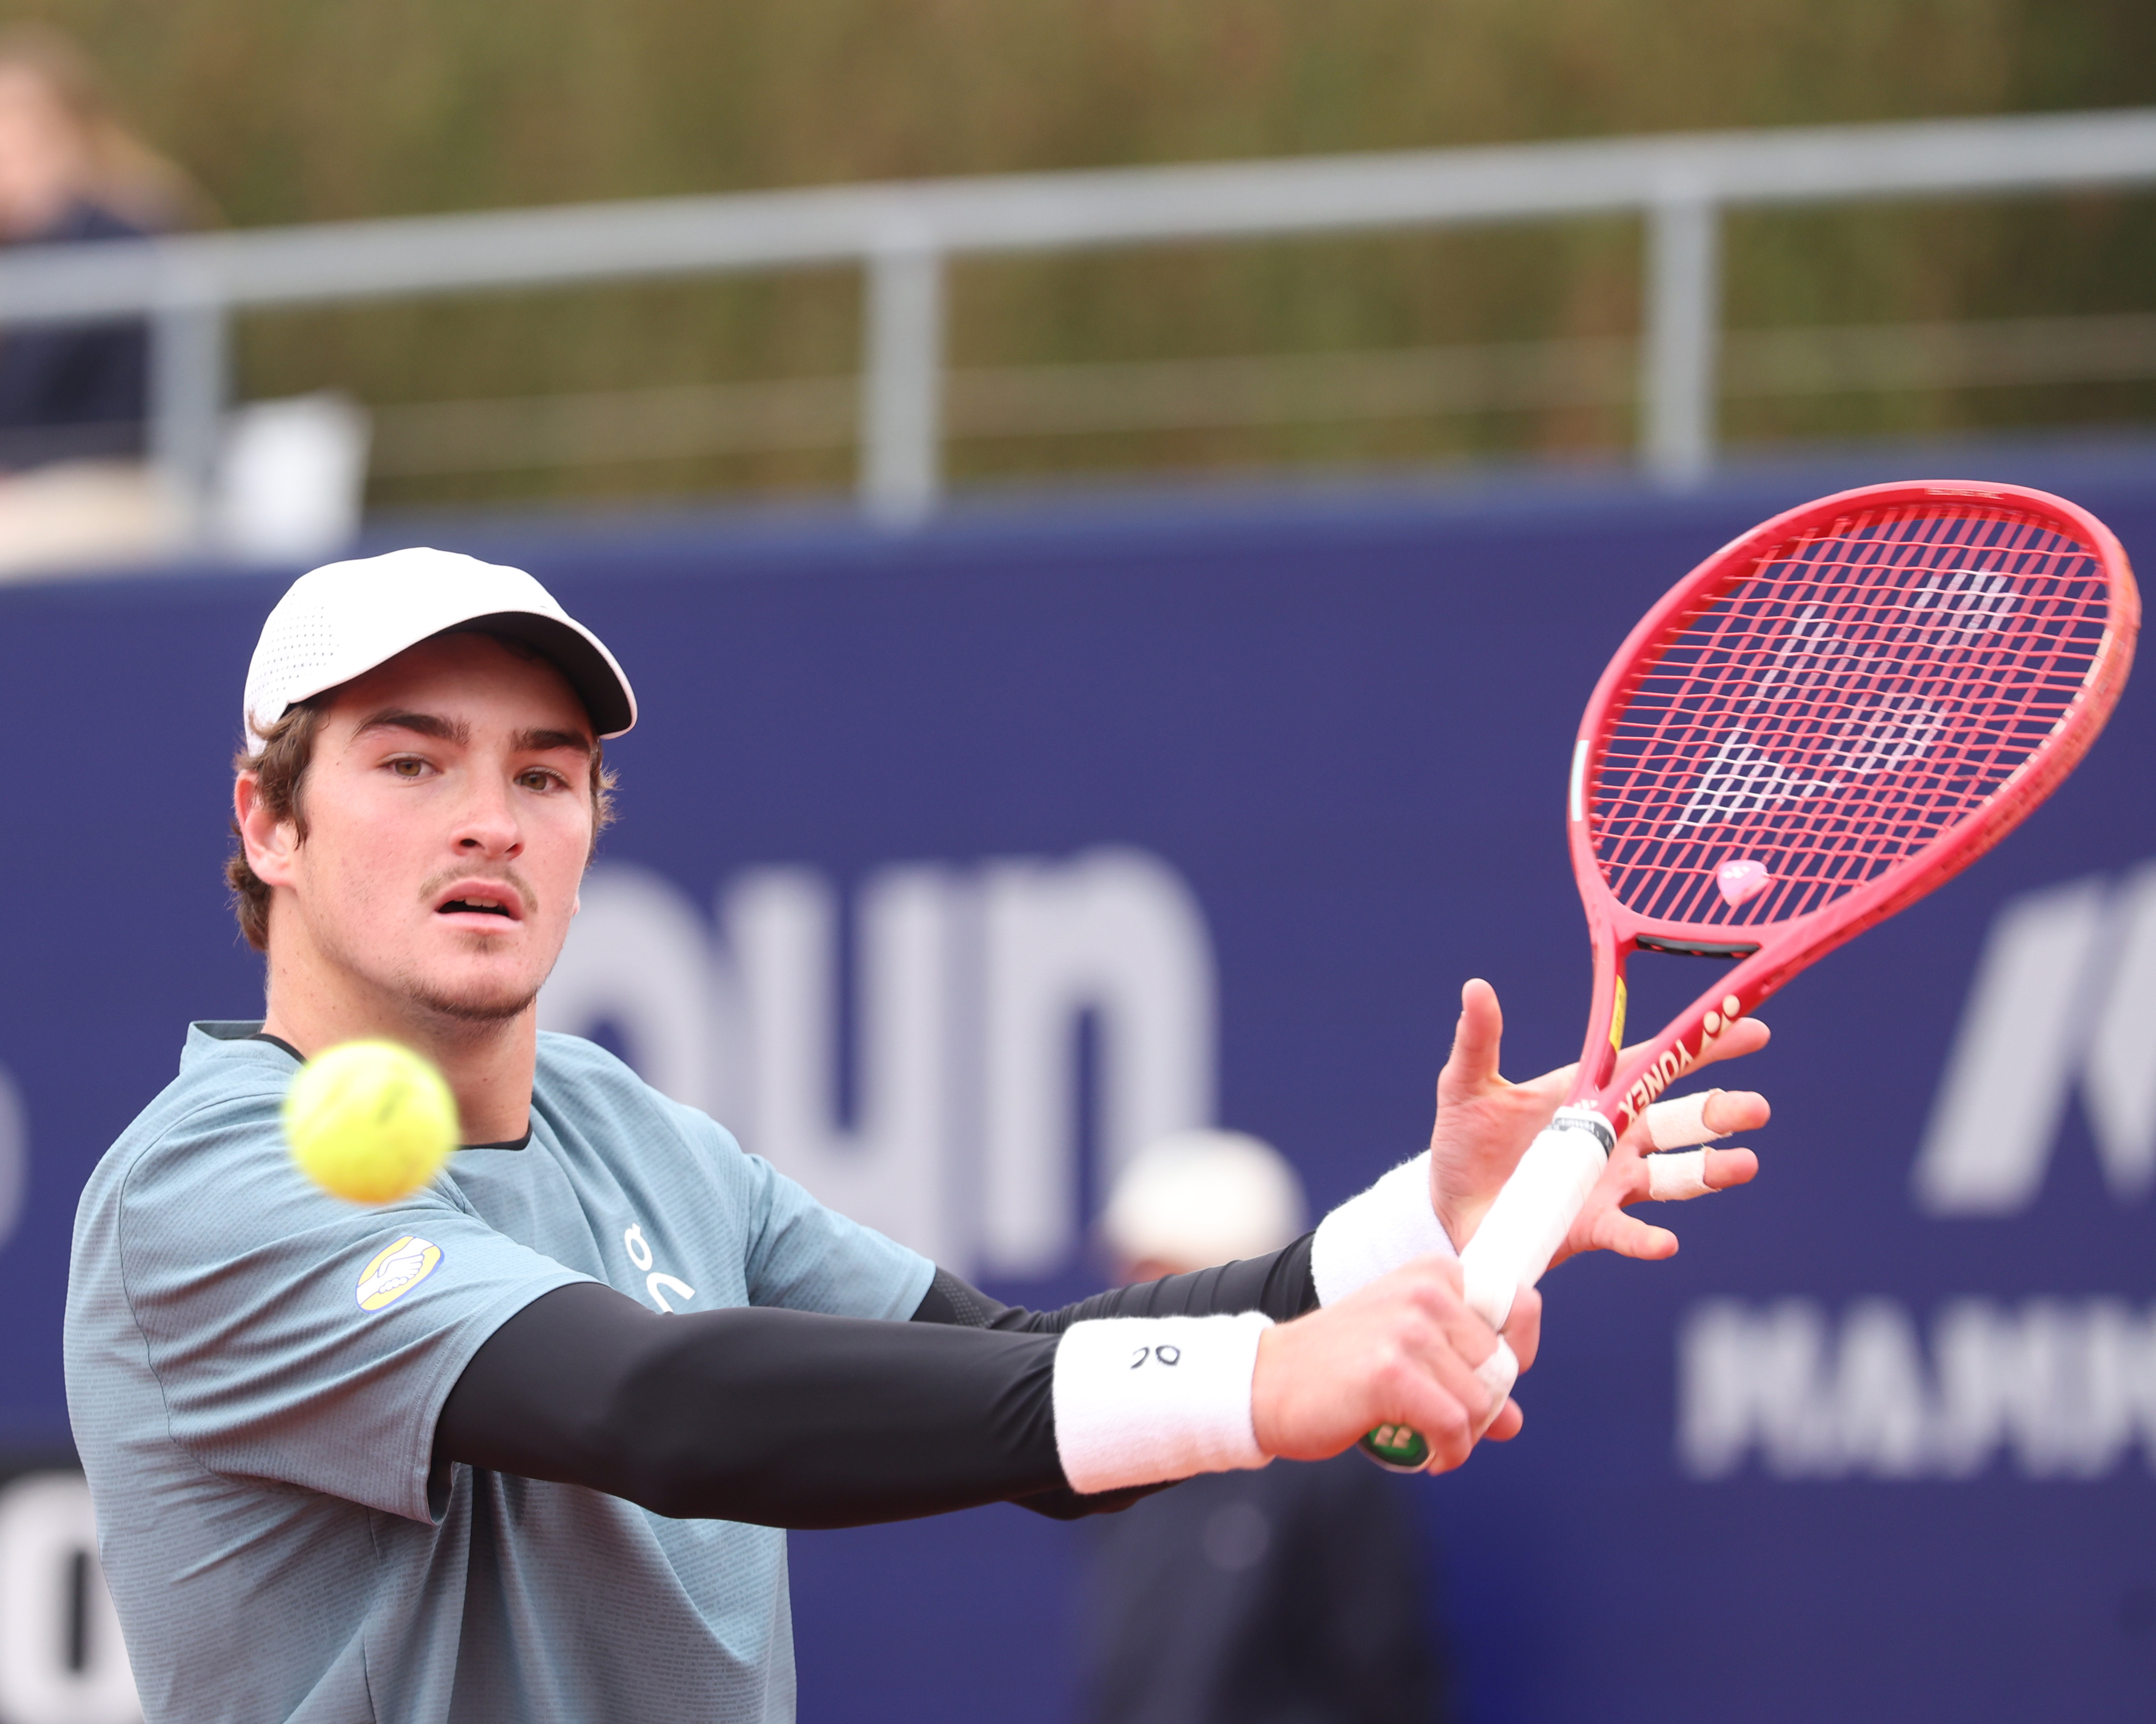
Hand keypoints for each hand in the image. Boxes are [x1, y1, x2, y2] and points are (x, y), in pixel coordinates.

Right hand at [1251, 1255, 1541, 1472]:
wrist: (1262, 1384)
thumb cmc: (1335, 1370)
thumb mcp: (1402, 1352)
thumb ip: (1460, 1375)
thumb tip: (1514, 1421)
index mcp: (1433, 1273)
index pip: (1520, 1306)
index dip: (1517, 1356)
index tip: (1490, 1385)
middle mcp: (1425, 1292)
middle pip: (1501, 1368)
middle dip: (1483, 1408)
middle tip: (1445, 1425)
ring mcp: (1407, 1330)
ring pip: (1481, 1403)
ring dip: (1462, 1437)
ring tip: (1429, 1441)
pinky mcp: (1391, 1372)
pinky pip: (1454, 1427)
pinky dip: (1449, 1453)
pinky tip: (1427, 1458)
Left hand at [1427, 978, 1768, 1261]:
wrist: (1448, 1206)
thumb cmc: (1465, 1141)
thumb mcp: (1466, 1086)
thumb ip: (1478, 1041)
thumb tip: (1475, 988)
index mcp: (1593, 1094)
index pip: (1657, 1064)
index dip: (1704, 1046)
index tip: (1752, 1029)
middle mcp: (1615, 1138)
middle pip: (1681, 1120)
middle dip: (1720, 1113)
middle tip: (1755, 1108)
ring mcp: (1610, 1184)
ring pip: (1675, 1177)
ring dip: (1711, 1171)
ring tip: (1744, 1164)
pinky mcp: (1592, 1226)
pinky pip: (1626, 1232)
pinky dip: (1647, 1239)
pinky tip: (1666, 1242)